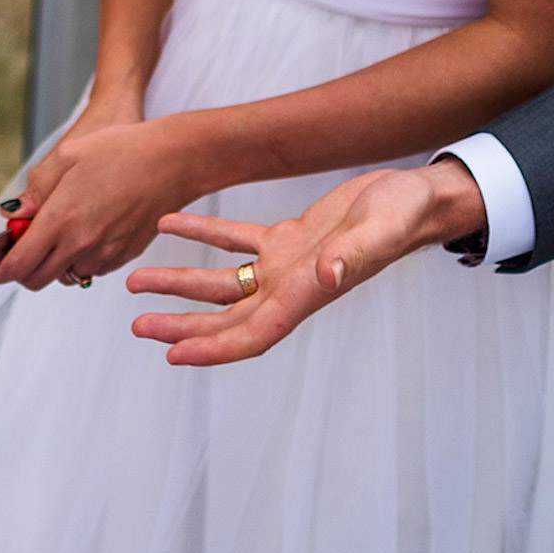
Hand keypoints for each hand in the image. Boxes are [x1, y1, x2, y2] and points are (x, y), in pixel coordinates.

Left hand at [0, 104, 195, 290]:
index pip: (19, 264)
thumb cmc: (122, 151)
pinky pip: (92, 269)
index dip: (0, 271)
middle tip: (23, 247)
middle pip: (37, 279)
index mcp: (61, 219)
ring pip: (66, 276)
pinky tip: (88, 229)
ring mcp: (104, 253)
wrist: (172, 161)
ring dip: (54, 263)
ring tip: (61, 230)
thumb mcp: (67, 156)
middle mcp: (81, 243)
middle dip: (22, 269)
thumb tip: (14, 215)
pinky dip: (81, 259)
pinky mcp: (123, 257)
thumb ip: (36, 190)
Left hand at [125, 161, 485, 365]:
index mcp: (308, 295)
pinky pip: (236, 242)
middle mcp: (292, 289)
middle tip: (138, 325)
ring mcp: (288, 266)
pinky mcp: (289, 239)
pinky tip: (169, 224)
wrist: (417, 198)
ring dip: (181, 285)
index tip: (173, 354)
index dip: (213, 348)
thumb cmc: (403, 217)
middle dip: (182, 326)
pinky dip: (202, 235)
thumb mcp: (379, 232)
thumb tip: (326, 276)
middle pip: (227, 319)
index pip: (253, 333)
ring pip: (223, 284)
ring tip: (136, 283)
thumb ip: (353, 256)